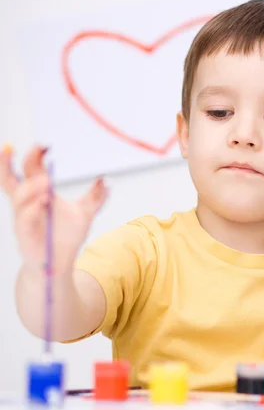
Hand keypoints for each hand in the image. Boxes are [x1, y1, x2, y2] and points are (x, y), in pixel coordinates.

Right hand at [0, 145, 107, 274]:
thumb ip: (95, 197)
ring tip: (47, 182)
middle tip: (35, 150)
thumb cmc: (66, 237)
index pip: (30, 168)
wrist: (58, 264)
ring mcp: (23, 219)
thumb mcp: (85, 213)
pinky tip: (43, 203)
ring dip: (31, 187)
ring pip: (18, 197)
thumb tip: (106, 180)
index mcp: (38, 193)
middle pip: (11, 178)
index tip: (46, 145)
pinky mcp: (24, 235)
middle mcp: (26, 203)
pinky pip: (23, 219)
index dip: (35, 155)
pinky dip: (32, 209)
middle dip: (14, 162)